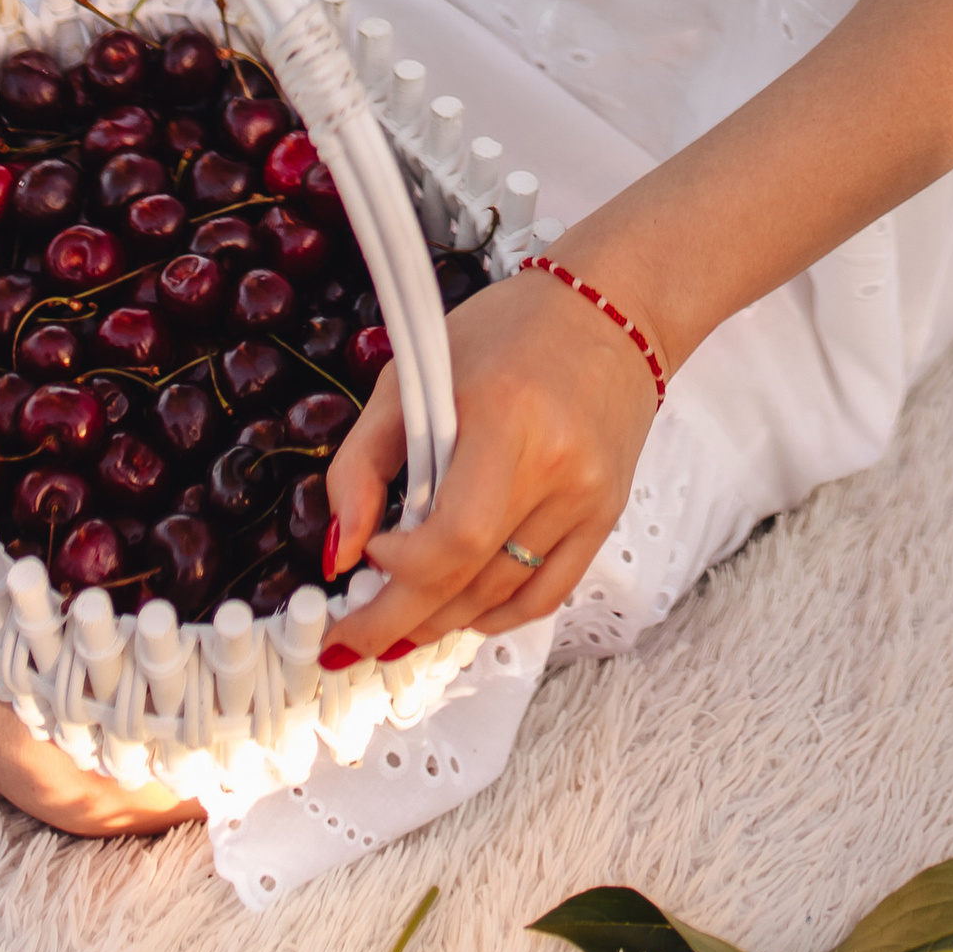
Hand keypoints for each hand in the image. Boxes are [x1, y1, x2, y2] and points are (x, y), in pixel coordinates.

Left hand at [317, 269, 661, 658]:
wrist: (612, 308)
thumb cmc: (509, 331)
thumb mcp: (413, 374)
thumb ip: (363, 463)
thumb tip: (340, 552)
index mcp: (505, 415)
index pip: (453, 534)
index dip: (400, 566)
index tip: (364, 558)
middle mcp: (557, 463)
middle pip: (472, 579)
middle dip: (399, 622)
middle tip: (351, 643)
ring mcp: (589, 495)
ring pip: (503, 597)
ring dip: (440, 622)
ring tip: (397, 627)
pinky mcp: (607, 514)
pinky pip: (546, 594)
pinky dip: (496, 614)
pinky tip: (459, 612)